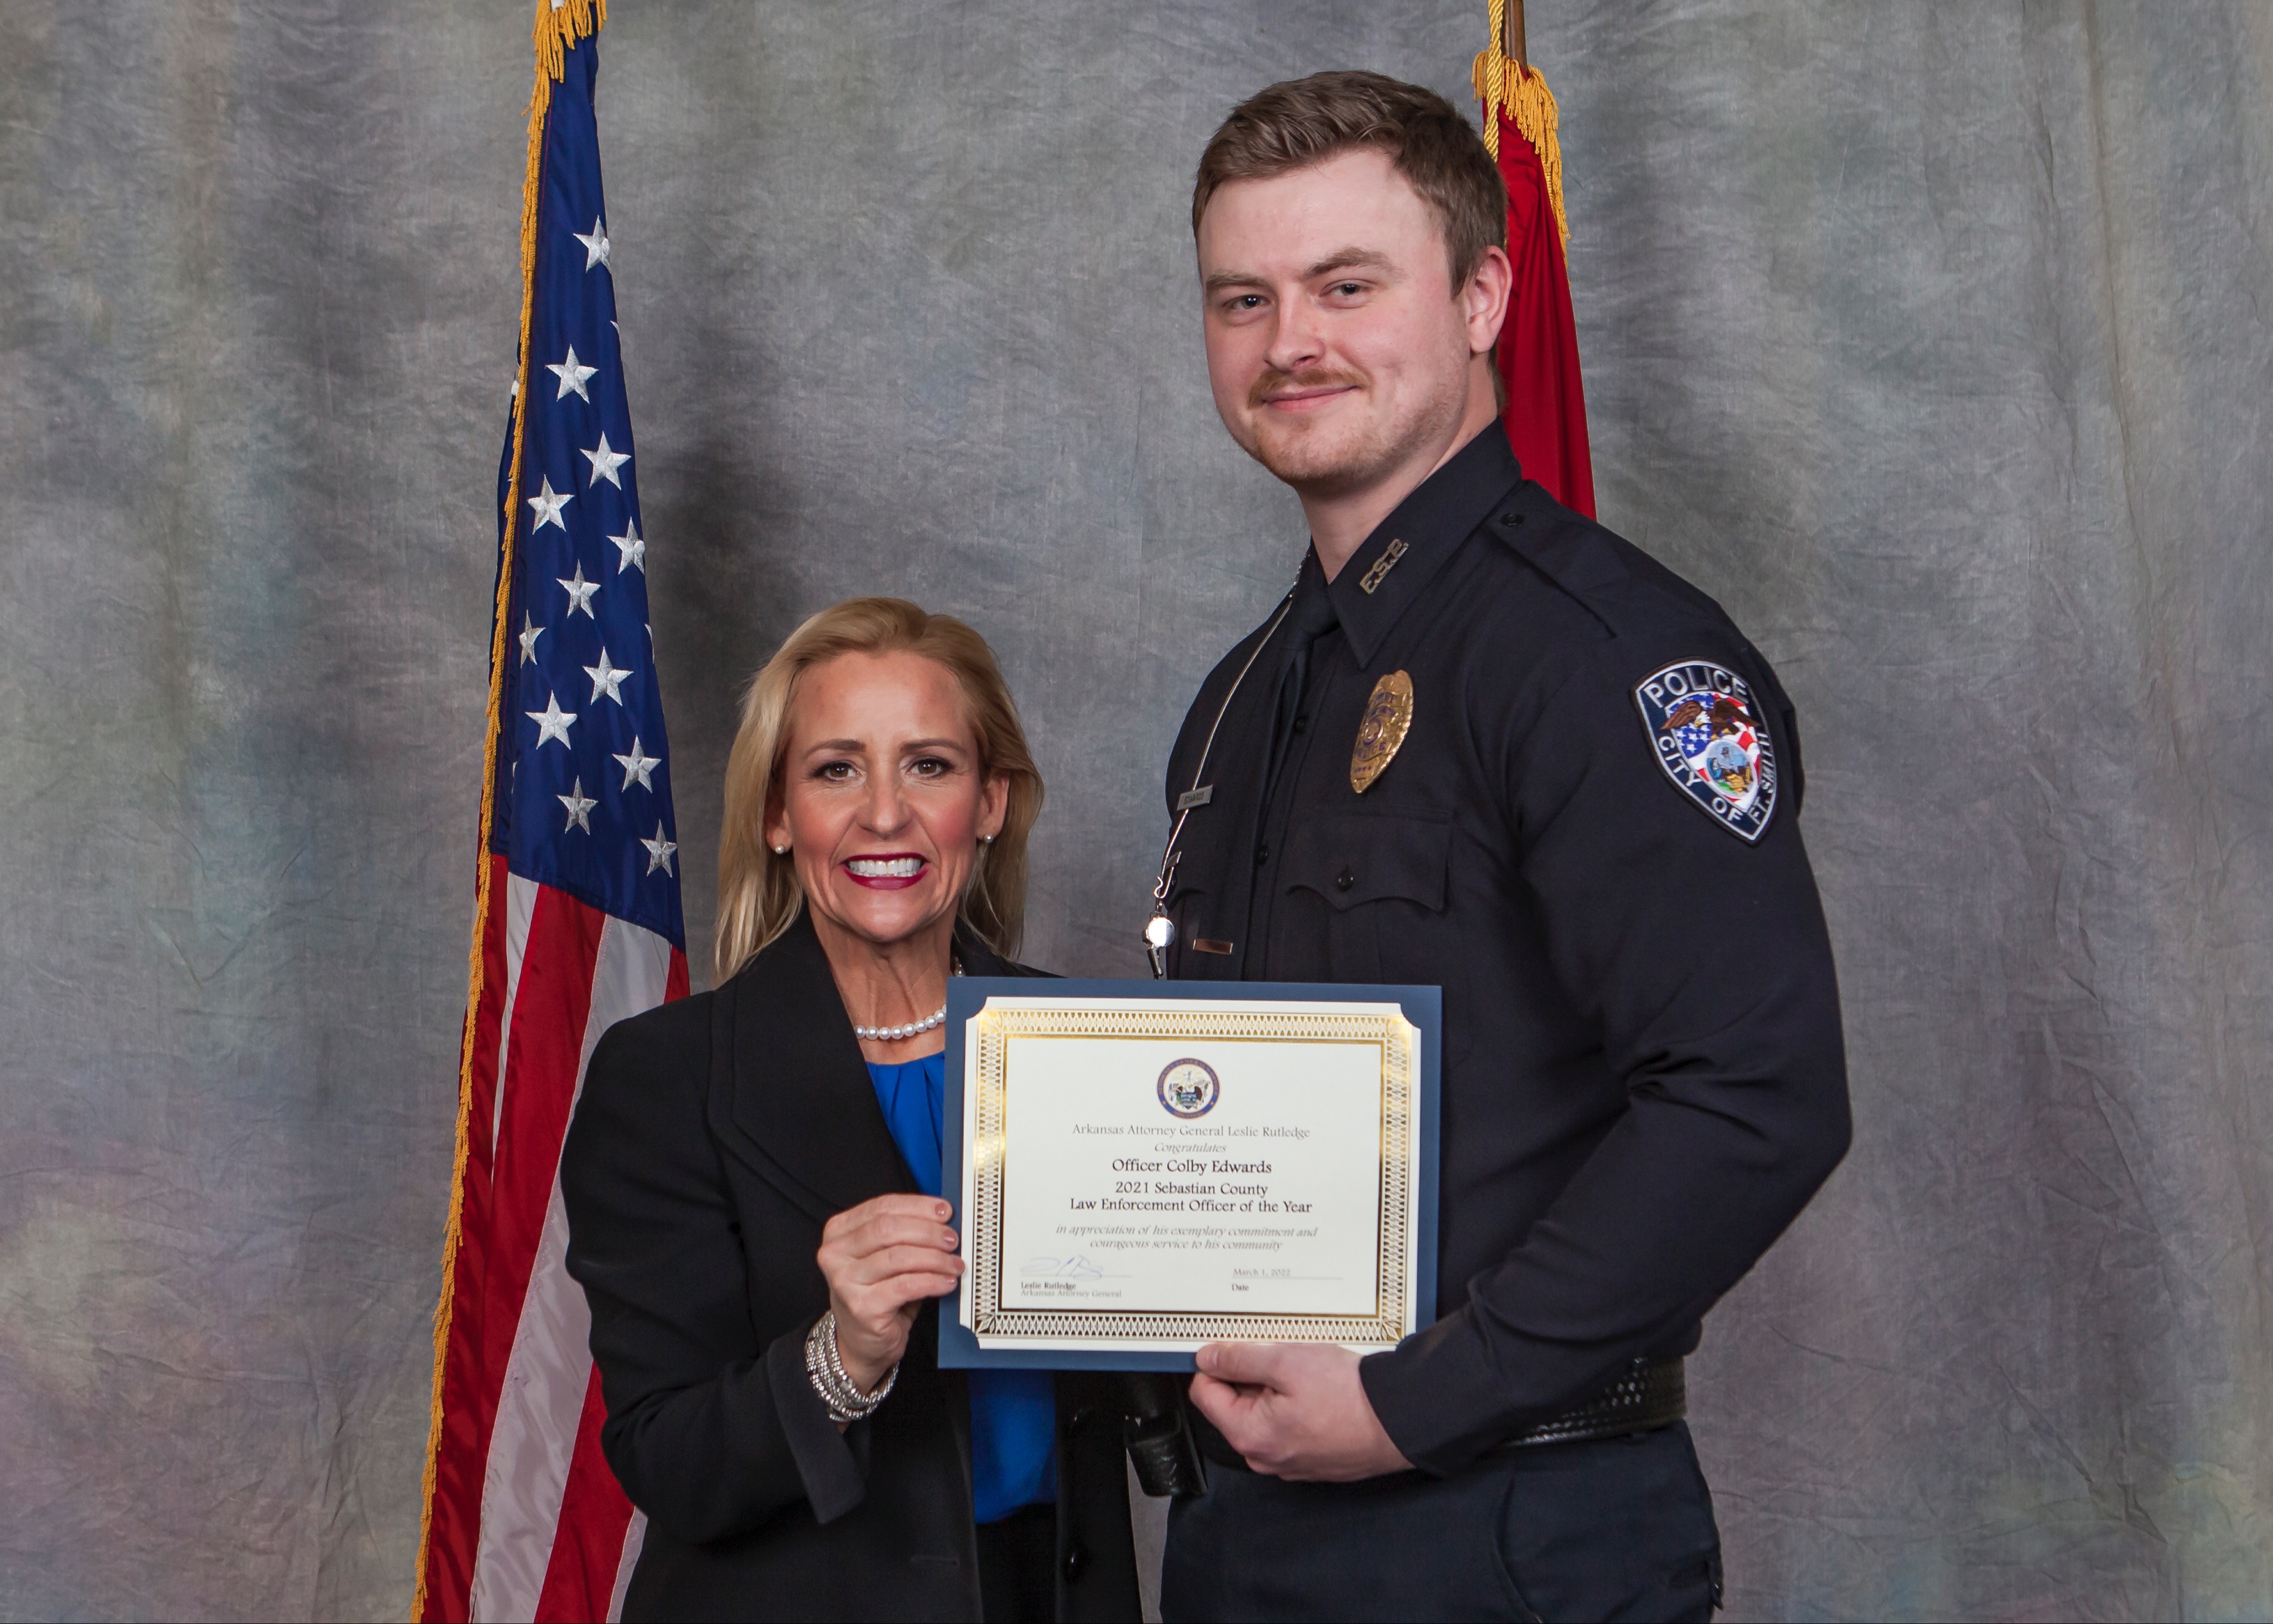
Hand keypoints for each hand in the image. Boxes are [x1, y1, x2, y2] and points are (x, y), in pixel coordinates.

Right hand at [817, 1193, 962, 1392]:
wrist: (860, 1342)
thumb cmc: (876, 1294)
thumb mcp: (882, 1256)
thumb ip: (903, 1234)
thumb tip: (942, 1219)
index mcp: (838, 1232)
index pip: (882, 1207)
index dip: (917, 1206)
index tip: (943, 1211)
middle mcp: (835, 1254)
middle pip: (889, 1229)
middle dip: (928, 1231)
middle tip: (952, 1239)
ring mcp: (846, 1282)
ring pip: (900, 1257)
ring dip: (936, 1258)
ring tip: (954, 1264)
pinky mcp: (862, 1307)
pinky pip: (906, 1286)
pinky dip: (932, 1281)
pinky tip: (946, 1282)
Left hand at [1187, 1341, 1412, 1481]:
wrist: (1402, 1420)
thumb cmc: (1350, 1398)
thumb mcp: (1286, 1362)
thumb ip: (1239, 1360)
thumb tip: (1207, 1358)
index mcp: (1250, 1436)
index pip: (1205, 1394)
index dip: (1217, 1363)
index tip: (1234, 1346)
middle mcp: (1266, 1457)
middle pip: (1236, 1404)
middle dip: (1252, 1375)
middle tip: (1281, 1355)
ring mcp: (1291, 1461)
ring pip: (1266, 1412)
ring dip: (1278, 1387)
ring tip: (1307, 1371)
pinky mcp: (1313, 1457)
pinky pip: (1291, 1424)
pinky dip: (1299, 1403)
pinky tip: (1321, 1388)